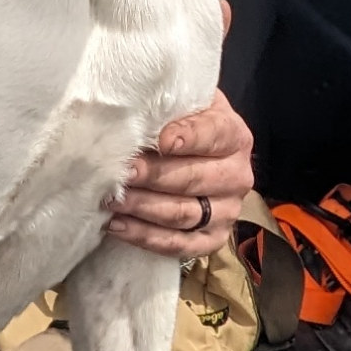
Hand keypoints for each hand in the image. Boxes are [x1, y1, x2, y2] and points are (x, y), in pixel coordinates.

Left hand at [103, 92, 258, 258]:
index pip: (214, 135)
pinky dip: (146, 237)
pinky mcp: (213, 239)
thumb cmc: (178, 126)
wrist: (194, 157)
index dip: (189, 137)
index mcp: (234, 136)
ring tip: (111, 200)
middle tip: (122, 172)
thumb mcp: (181, 106)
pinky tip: (117, 226)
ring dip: (143, 208)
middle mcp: (238, 176)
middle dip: (154, 176)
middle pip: (194, 178)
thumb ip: (166, 107)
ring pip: (184, 214)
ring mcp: (228, 211)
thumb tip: (129, 111)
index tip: (163, 141)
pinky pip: (180, 245)